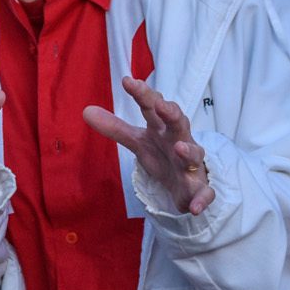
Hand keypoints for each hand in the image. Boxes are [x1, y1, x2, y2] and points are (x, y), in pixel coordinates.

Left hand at [83, 75, 211, 213]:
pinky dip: (201, 200)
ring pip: (194, 154)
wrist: (186, 184)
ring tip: (179, 149)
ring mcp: (191, 165)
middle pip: (178, 123)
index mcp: (162, 129)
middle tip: (162, 105)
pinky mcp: (199, 189)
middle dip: (172, 114)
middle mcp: (179, 141)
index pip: (152, 107)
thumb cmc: (163, 154)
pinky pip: (204, 194)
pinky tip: (195, 209)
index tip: (128, 81)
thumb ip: (115, 128)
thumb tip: (86, 110)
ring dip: (188, 151)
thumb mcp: (138, 142)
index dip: (142, 94)